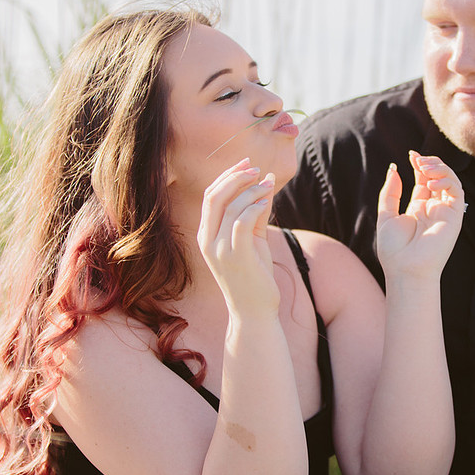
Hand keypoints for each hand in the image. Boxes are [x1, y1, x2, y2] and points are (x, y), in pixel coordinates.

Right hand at [197, 158, 279, 315]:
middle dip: (235, 177)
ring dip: (251, 190)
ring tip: (268, 184)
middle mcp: (207, 241)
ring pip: (231, 207)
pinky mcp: (236, 257)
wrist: (254, 311)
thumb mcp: (253, 238)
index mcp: (206, 235)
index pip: (210, 196)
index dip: (226, 176)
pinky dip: (254, 206)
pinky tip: (266, 200)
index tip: (246, 164)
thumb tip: (266, 181)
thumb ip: (256, 211)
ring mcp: (219, 250)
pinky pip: (242, 222)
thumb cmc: (254, 275)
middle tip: (256, 168)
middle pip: (214, 196)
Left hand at [375, 151, 464, 282]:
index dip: (420, 166)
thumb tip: (394, 168)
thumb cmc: (394, 249)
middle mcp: (433, 209)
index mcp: (417, 209)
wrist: (406, 269)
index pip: (423, 180)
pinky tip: (431, 182)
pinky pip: (457, 191)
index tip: (411, 155)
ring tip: (424, 167)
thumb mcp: (386, 215)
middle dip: (430, 164)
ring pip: (450, 181)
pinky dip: (447, 180)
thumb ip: (390, 192)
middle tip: (418, 160)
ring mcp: (444, 212)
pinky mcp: (454, 216)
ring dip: (440, 168)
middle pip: (438, 178)